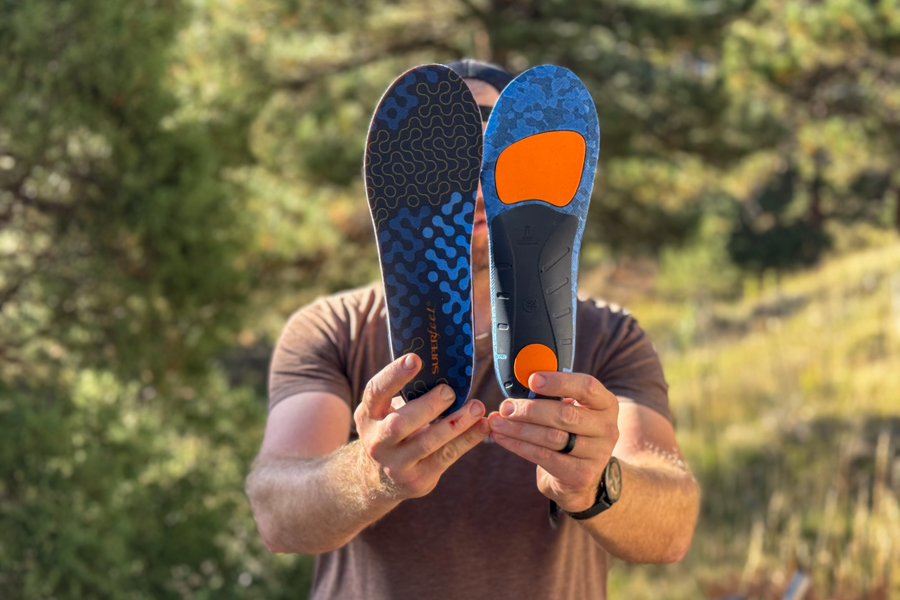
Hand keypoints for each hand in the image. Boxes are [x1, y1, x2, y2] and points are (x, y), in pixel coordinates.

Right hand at [354, 353, 489, 500]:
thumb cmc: (391, 431)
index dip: (394, 375)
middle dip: (427, 406)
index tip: (415, 359)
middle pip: (399, 424)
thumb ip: (407, 394)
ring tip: (477, 407)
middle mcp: (377, 441)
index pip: (376, 392)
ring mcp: (396, 464)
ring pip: (427, 443)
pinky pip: (446, 456)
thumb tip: (446, 366)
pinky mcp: (417, 479)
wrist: (378, 480)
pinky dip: (467, 439)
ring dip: (455, 424)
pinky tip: (482, 426)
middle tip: (449, 392)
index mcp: (368, 415)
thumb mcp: (387, 412)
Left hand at [488, 372, 618, 512]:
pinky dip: (518, 445)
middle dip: (530, 410)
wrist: (580, 475)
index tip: (532, 379)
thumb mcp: (569, 409)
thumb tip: (518, 384)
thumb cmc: (569, 431)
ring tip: (497, 422)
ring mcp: (597, 453)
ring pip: (551, 437)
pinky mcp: (581, 474)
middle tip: (505, 407)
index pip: (586, 387)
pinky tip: (502, 437)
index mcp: (605, 404)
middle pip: (564, 414)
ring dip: (518, 428)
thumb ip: (552, 396)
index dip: (559, 382)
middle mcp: (607, 428)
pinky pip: (544, 456)